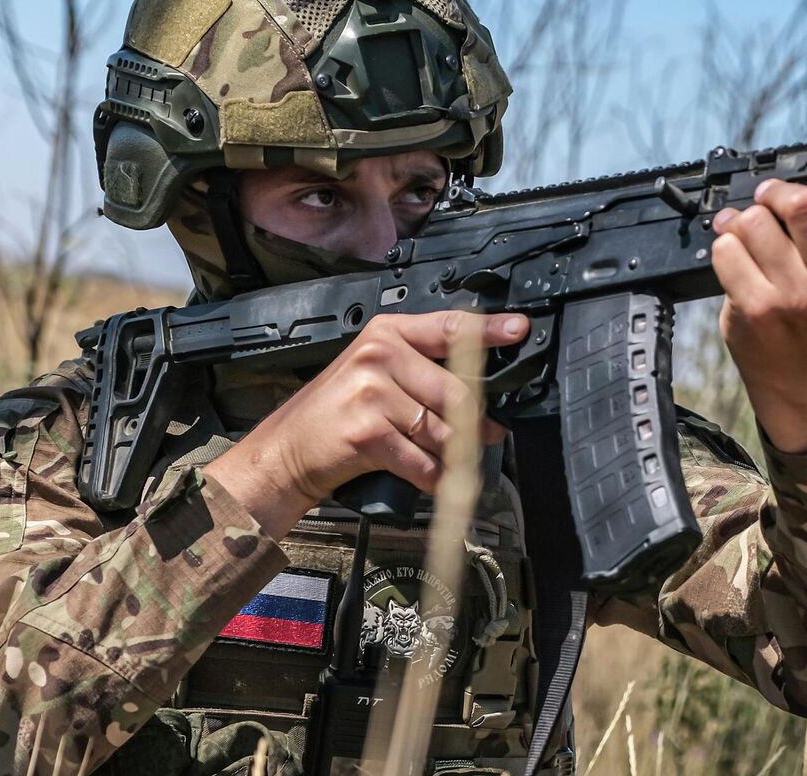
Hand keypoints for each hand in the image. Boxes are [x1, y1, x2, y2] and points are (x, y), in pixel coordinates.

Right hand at [205, 310, 528, 535]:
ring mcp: (371, 391)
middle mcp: (379, 355)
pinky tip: (428, 478)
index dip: (489, 331)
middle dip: (476, 422)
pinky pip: (423, 461)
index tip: (519, 329)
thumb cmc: (336, 414)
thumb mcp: (374, 374)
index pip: (450, 327)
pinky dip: (432, 477)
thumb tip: (482, 395)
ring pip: (443, 430)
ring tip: (449, 462)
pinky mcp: (368, 431)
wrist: (286, 451)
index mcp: (387, 333)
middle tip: (487, 435)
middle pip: (456, 390)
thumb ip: (422, 371)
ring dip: (454, 455)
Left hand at [711, 180, 806, 452]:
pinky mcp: (757, 309)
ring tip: (749, 230)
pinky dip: (725, 242)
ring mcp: (796, 302)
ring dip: (746, 219)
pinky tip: (735, 251)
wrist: (796, 370)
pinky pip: (728, 249)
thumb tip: (788, 190)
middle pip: (804, 209)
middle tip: (773, 198)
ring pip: (756, 222)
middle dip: (780, 193)